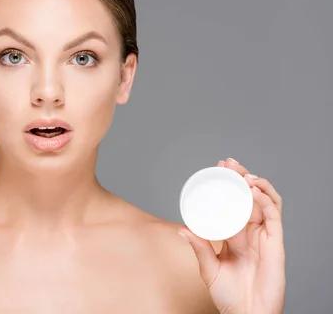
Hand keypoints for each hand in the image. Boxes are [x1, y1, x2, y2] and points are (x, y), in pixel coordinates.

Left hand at [179, 158, 285, 313]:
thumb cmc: (229, 295)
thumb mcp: (208, 268)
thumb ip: (199, 248)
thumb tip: (182, 229)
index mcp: (236, 234)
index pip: (234, 201)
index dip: (229, 183)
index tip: (218, 168)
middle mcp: (251, 232)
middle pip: (250, 196)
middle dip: (241, 176)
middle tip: (228, 162)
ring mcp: (264, 236)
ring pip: (265, 201)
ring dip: (256, 183)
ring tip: (242, 172)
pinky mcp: (276, 243)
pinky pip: (274, 216)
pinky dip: (266, 199)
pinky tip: (254, 189)